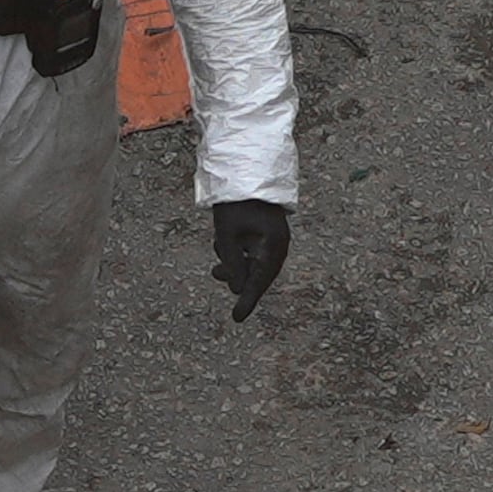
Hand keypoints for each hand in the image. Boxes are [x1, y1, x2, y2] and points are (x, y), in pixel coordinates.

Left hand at [210, 201, 291, 321]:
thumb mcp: (228, 234)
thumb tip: (237, 291)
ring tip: (216, 251)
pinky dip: (237, 252)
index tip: (236, 318)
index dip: (248, 300)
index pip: (260, 280)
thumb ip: (232, 263)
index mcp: (273, 245)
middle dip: (236, 276)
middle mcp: (277, 246)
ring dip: (234, 263)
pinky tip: (223, 240)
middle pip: (258, 274)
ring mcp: (272, 241)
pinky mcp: (265, 236)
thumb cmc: (235, 203)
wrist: (244, 173)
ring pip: (252, 264)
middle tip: (215, 273)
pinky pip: (251, 253)